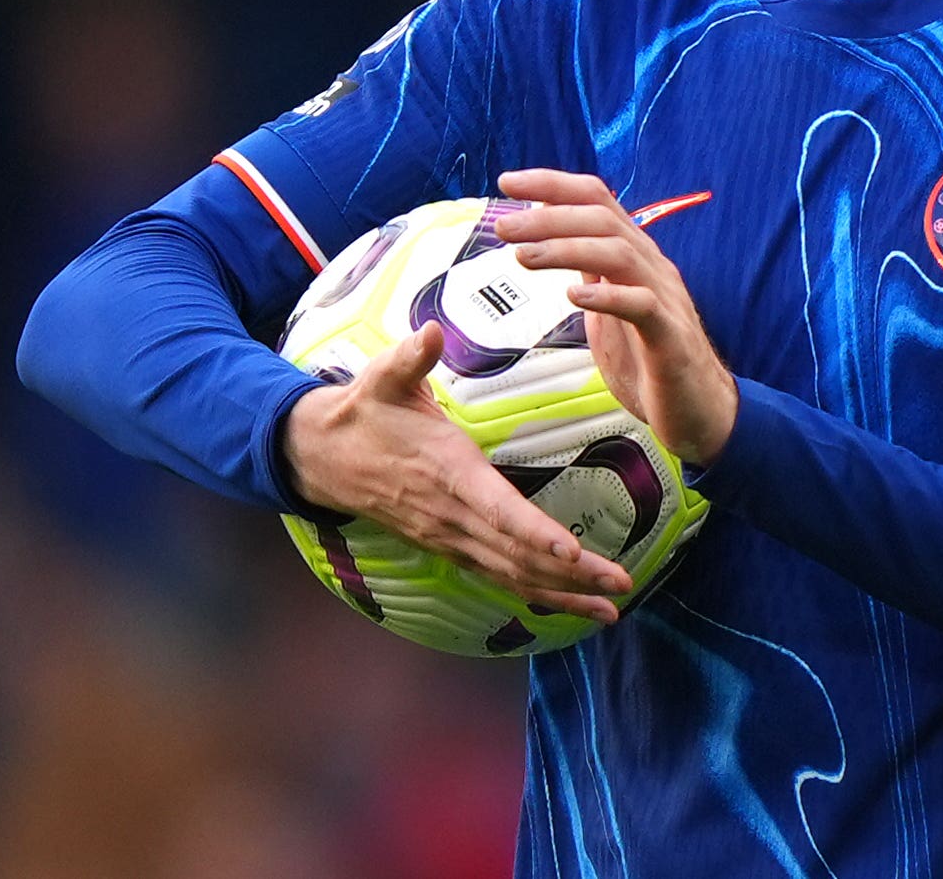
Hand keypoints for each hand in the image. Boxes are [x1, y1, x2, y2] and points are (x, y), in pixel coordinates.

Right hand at [279, 319, 634, 621]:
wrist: (321, 457)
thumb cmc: (364, 412)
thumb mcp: (383, 378)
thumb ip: (410, 357)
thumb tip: (429, 332)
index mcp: (448, 472)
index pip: (497, 511)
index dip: (535, 533)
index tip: (571, 551)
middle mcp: (452, 515)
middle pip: (517, 555)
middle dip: (571, 574)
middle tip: (621, 585)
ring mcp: (450, 538)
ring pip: (512, 575)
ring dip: (562, 594)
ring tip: (611, 610)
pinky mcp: (450, 547)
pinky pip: (498, 578)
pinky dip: (537, 594)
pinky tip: (572, 603)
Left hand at [495, 169, 739, 466]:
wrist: (699, 410)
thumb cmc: (650, 360)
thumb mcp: (610, 309)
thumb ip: (589, 273)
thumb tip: (549, 241)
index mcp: (635, 256)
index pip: (597, 200)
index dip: (553, 184)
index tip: (507, 182)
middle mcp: (651, 266)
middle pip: (603, 219)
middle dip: (549, 216)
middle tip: (503, 226)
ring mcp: (664, 298)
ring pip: (618, 253)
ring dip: (566, 248)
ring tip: (523, 256)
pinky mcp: (670, 336)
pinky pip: (642, 306)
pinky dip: (608, 296)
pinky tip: (575, 296)